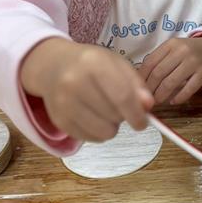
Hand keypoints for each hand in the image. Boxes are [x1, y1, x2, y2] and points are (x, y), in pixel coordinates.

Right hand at [20, 38, 153, 141]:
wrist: (54, 66)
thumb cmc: (92, 64)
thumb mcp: (117, 64)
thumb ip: (136, 84)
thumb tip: (147, 106)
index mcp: (94, 63)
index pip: (122, 96)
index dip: (137, 114)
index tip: (143, 122)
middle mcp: (74, 82)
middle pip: (114, 116)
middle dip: (124, 115)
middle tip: (117, 104)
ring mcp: (63, 103)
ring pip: (104, 132)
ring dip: (111, 126)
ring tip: (105, 110)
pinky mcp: (59, 121)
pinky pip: (91, 139)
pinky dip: (97, 132)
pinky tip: (93, 116)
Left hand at [139, 36, 201, 104]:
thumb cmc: (190, 51)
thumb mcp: (174, 49)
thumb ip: (160, 60)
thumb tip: (141, 80)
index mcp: (170, 44)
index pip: (150, 62)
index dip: (141, 78)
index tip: (138, 88)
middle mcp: (181, 51)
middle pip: (158, 73)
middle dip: (150, 89)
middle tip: (146, 98)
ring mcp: (193, 62)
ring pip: (171, 82)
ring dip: (161, 95)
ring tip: (158, 101)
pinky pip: (188, 89)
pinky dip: (179, 97)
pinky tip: (174, 101)